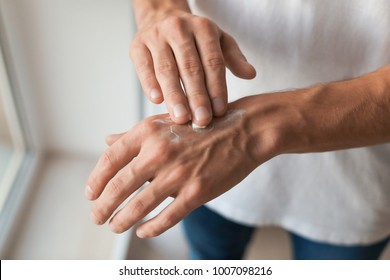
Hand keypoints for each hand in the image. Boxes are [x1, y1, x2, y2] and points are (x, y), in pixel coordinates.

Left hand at [85, 100, 266, 237]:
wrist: (243, 130)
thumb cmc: (201, 125)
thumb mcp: (165, 122)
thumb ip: (134, 134)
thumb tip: (107, 141)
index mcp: (148, 132)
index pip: (110, 159)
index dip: (96, 180)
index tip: (90, 194)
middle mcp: (159, 152)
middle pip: (119, 187)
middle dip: (103, 207)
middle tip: (96, 218)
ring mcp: (178, 173)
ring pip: (139, 206)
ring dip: (122, 221)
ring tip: (115, 227)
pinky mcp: (197, 191)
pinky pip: (167, 217)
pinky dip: (151, 228)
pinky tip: (143, 231)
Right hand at [131, 8, 255, 126]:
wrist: (161, 17)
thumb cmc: (194, 37)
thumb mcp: (218, 41)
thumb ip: (233, 58)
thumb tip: (251, 74)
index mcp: (204, 28)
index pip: (212, 62)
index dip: (217, 88)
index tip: (220, 111)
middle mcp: (179, 29)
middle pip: (190, 67)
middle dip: (197, 97)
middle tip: (202, 121)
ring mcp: (156, 36)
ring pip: (166, 69)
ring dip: (175, 95)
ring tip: (181, 118)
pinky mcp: (137, 46)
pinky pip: (143, 67)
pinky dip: (149, 84)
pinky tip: (157, 101)